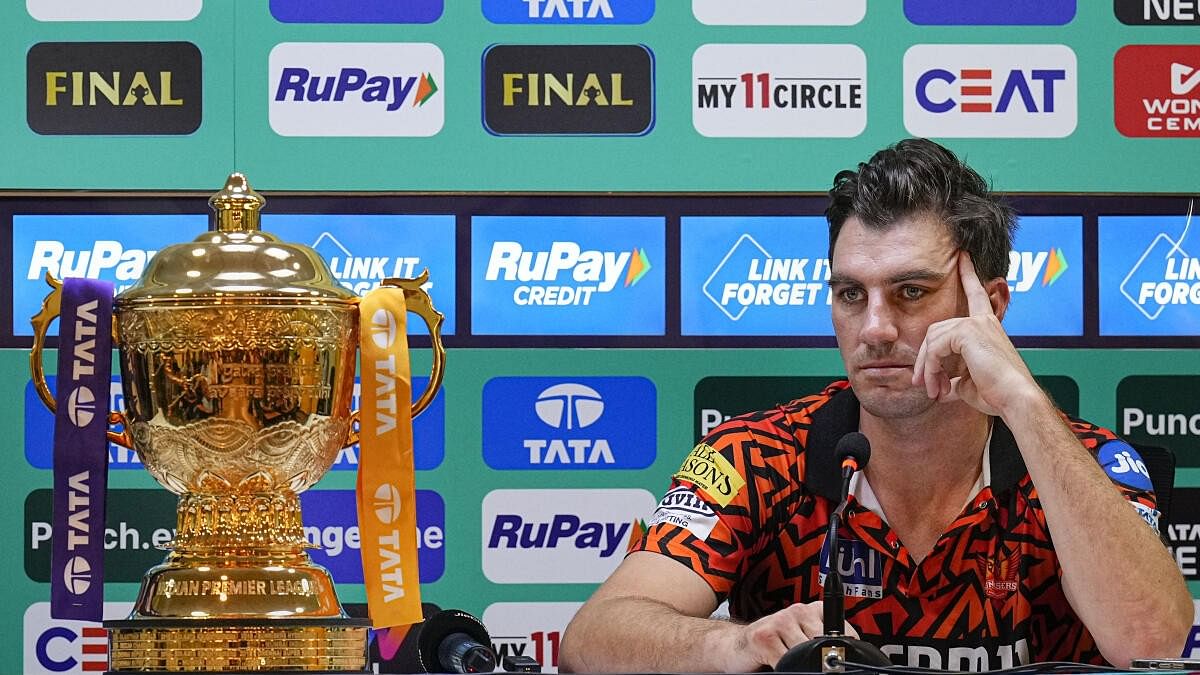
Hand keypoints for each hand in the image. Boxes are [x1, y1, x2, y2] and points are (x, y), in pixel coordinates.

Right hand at [721, 601, 858, 671]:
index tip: (833, 660)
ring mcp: (780, 622)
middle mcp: (798, 611)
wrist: (735, 647)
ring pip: (806, 654)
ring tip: (787, 660)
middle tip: (806, 663)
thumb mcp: (803, 643)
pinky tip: (774, 662)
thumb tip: (845, 659)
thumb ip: (822, 646)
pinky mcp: (764, 637)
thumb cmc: (772, 646)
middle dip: (819, 660)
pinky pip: (786, 661)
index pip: (844, 633)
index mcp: (813, 610)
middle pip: (824, 645)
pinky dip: (784, 667)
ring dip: (798, 664)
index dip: (843, 652)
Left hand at [912, 251, 1039, 416]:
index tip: (963, 256)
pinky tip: (937, 386)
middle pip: (936, 330)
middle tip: (923, 384)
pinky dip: (930, 368)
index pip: (976, 295)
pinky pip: (935, 347)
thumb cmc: (998, 395)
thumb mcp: (970, 383)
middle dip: (925, 359)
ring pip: (932, 339)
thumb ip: (954, 377)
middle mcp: (983, 320)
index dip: (968, 275)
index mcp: (987, 327)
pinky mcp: (968, 331)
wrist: (1015, 399)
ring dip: (927, 368)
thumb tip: (942, 387)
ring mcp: (976, 324)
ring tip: (932, 390)